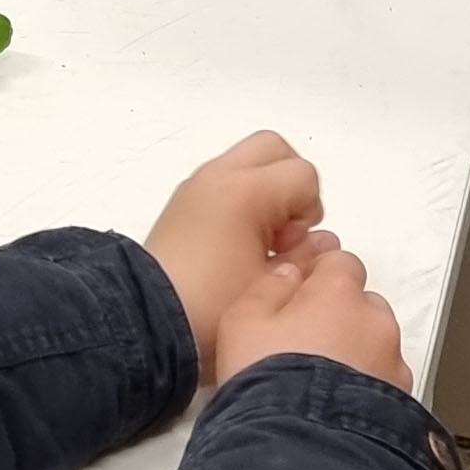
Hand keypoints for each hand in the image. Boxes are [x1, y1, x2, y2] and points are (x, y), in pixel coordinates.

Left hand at [144, 130, 326, 360]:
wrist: (149, 322)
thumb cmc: (213, 306)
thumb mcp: (273, 285)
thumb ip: (308, 257)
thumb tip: (320, 241)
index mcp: (245, 190)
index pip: (303, 174)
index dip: (309, 211)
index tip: (289, 247)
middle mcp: (218, 176)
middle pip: (274, 148)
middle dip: (290, 183)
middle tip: (284, 230)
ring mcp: (196, 186)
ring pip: (246, 162)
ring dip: (264, 191)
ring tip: (260, 241)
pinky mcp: (181, 203)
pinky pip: (222, 181)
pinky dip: (240, 199)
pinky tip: (237, 245)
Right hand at [212, 239, 412, 390]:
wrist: (301, 448)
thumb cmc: (267, 378)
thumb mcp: (241, 322)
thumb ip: (267, 287)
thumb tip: (288, 274)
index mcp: (338, 291)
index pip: (339, 262)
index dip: (318, 278)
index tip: (297, 300)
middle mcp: (375, 320)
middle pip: (362, 304)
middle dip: (339, 318)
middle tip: (304, 346)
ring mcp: (393, 363)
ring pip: (376, 345)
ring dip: (356, 355)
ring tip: (321, 386)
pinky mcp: (403, 402)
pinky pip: (385, 384)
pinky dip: (367, 389)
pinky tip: (338, 410)